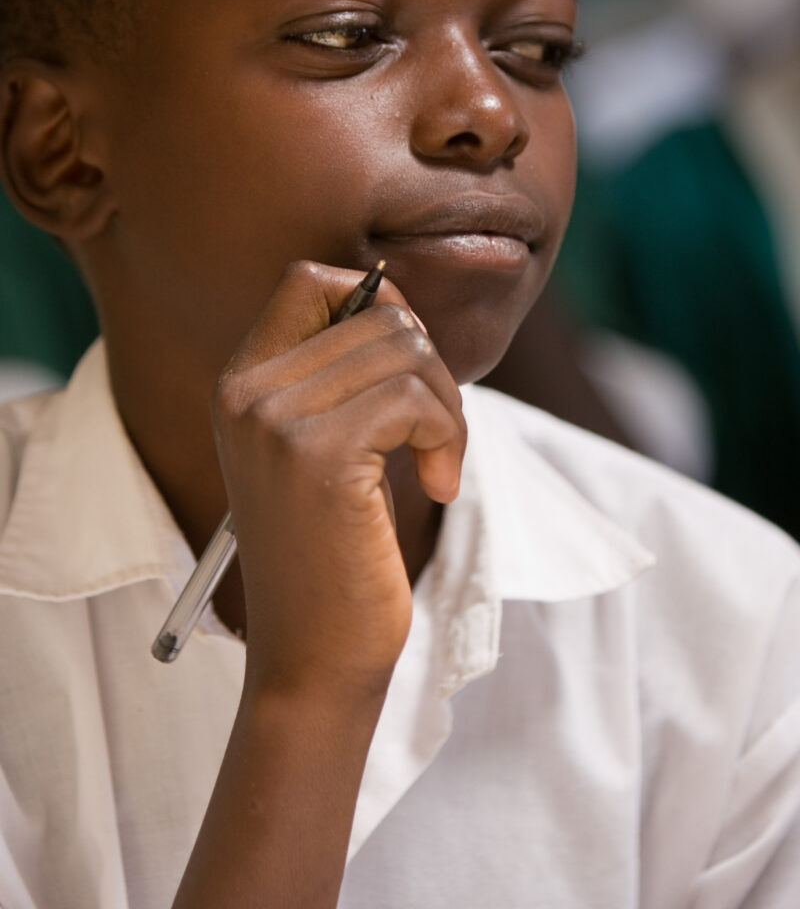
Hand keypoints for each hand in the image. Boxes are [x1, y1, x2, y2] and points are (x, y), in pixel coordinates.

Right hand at [211, 260, 465, 699]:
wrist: (314, 657)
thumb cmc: (337, 552)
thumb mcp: (325, 446)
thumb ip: (345, 373)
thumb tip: (400, 301)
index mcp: (242, 382)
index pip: (311, 278)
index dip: (377, 303)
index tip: (407, 370)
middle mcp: (246, 391)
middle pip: (379, 313)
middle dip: (432, 369)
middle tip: (436, 436)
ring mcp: (275, 419)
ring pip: (405, 349)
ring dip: (447, 406)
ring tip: (438, 463)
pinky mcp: (317, 454)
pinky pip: (415, 397)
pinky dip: (449, 436)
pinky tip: (438, 486)